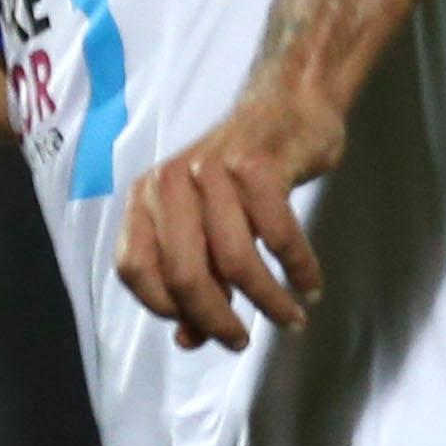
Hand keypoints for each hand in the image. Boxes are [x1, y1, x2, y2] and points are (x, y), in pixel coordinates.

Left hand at [114, 77, 341, 350]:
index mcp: (145, 197)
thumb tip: (189, 340)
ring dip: (269, 301)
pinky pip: (279, 236)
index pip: (135, 269)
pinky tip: (310, 285)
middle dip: (217, 320)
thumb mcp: (206, 222)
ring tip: (291, 319)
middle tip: (242, 341)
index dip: (164, 307)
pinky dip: (299, 269)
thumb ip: (192, 277)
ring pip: (235, 262)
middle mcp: (169, 183)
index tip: (198, 328)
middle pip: (185, 275)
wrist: (288, 104)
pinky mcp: (258, 166)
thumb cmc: (242, 177)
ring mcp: (213, 171)